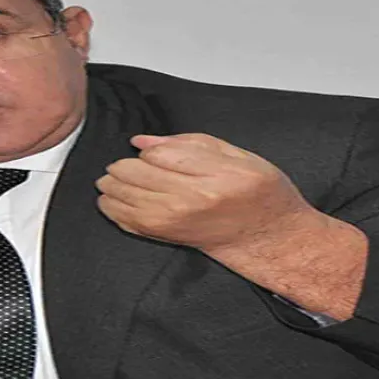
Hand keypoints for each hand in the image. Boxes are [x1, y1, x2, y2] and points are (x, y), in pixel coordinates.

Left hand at [95, 133, 314, 253]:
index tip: (151, 152)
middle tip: (124, 164)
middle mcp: (188, 200)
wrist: (266, 236)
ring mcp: (171, 221)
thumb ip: (188, 144)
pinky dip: (112, 206)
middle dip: (123, 165)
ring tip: (116, 179)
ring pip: (120, 196)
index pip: (157, 154)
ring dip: (112, 184)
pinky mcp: (161, 236)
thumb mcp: (237, 156)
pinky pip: (121, 218)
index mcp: (212, 175)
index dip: (149, 150)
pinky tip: (116, 199)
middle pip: (132, 173)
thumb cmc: (257, 193)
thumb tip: (142, 141)